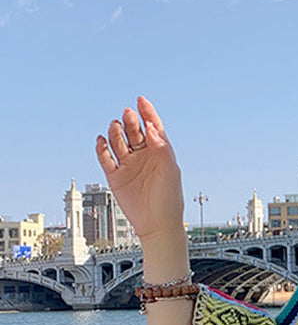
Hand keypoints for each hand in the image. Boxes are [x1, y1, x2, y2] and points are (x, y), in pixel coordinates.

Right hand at [95, 96, 183, 241]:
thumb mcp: (170, 171)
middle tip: (128, 115)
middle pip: (133, 131)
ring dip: (115, 132)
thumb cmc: (169, 199)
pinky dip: (101, 148)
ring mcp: (128, 165)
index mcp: (159, 152)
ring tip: (116, 127)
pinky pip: (105, 158)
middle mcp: (143, 156)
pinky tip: (101, 140)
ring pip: (118, 141)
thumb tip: (151, 128)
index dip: (146, 112)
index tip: (140, 100)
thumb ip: (162, 148)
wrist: (157, 225)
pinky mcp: (115, 177)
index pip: (152, 127)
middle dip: (130, 121)